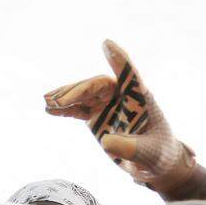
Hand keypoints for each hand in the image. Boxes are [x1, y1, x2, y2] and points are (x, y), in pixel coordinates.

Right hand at [44, 40, 193, 190]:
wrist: (152, 160)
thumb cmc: (158, 153)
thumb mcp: (148, 153)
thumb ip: (129, 147)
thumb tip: (105, 141)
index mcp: (141, 99)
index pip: (128, 75)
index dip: (118, 59)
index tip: (106, 44)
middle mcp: (122, 96)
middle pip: (97, 85)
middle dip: (77, 90)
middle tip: (57, 102)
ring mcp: (107, 105)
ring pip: (84, 94)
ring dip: (66, 97)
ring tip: (47, 102)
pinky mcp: (96, 116)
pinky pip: (78, 108)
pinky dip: (64, 109)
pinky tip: (49, 110)